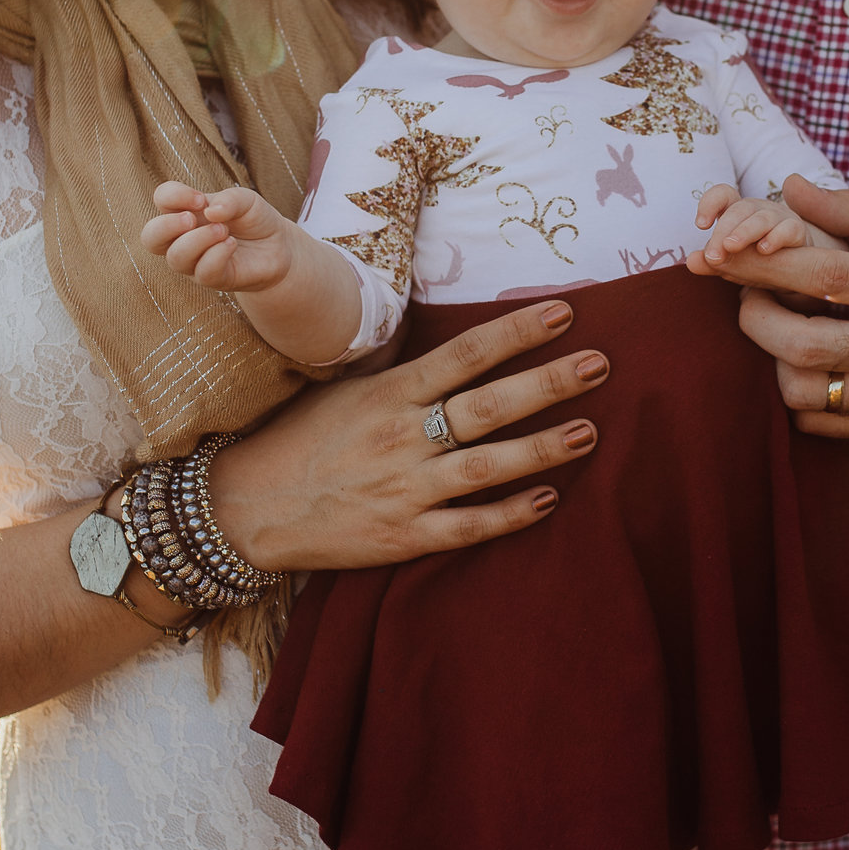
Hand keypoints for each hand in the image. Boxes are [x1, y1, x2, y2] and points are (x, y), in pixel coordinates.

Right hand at [142, 181, 291, 292]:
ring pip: (175, 257)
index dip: (174, 196)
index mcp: (185, 211)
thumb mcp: (247, 200)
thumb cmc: (254, 220)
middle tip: (192, 219)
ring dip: (198, 240)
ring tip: (223, 231)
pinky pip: (203, 272)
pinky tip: (232, 244)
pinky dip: (217, 254)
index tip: (200, 199)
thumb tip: (210, 211)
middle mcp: (183, 238)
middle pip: (150, 237)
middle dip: (166, 226)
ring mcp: (195, 262)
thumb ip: (229, 199)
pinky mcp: (213, 280)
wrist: (278, 248)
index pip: (162, 199)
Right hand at [207, 298, 610, 569]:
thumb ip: (402, 370)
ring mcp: (404, 489)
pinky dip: (508, 515)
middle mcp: (402, 437)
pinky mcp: (402, 536)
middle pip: (488, 406)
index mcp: (389, 394)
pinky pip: (467, 527)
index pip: (466, 354)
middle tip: (601, 364)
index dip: (518, 332)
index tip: (566, 312)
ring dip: (542, 448)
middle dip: (548, 383)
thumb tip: (455, 341)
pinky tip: (547, 500)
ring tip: (590, 431)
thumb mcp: (345, 388)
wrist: (247, 506)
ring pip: (486, 466)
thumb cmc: (300, 438)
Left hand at [687, 184, 835, 272]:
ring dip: (744, 232)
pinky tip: (764, 250)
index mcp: (737, 212)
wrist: (795, 267)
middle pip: (739, 210)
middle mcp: (757, 210)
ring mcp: (779, 218)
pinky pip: (788, 229)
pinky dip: (775, 238)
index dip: (709, 204)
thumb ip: (712, 262)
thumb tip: (691, 262)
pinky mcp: (797, 231)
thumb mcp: (732, 262)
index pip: (722, 195)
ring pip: (761, 218)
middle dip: (723, 231)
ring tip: (731, 247)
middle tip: (713, 255)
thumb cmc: (758, 259)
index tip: (701, 226)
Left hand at [701, 176, 848, 438]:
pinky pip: (819, 424)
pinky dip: (798, 398)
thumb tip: (790, 187)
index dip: (762, 264)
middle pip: (803, 344)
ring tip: (780, 335)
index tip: (720, 254)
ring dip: (773, 362)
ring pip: (804, 392)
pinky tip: (806, 369)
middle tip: (749, 299)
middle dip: (756, 320)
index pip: (822, 273)